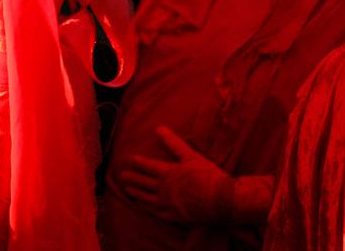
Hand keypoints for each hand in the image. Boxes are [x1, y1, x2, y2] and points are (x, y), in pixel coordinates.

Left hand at [117, 126, 234, 224]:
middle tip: (121, 175)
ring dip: (137, 194)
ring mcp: (169, 204)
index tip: (128, 159)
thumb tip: (158, 128)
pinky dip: (148, 209)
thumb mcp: (191, 156)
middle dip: (132, 178)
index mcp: (169, 173)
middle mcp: (165, 189)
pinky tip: (143, 207)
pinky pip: (157, 213)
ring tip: (127, 191)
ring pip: (148, 198)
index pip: (148, 166)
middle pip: (144, 182)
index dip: (138, 162)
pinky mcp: (175, 216)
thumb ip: (173, 143)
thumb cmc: (208, 175)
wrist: (223, 200)